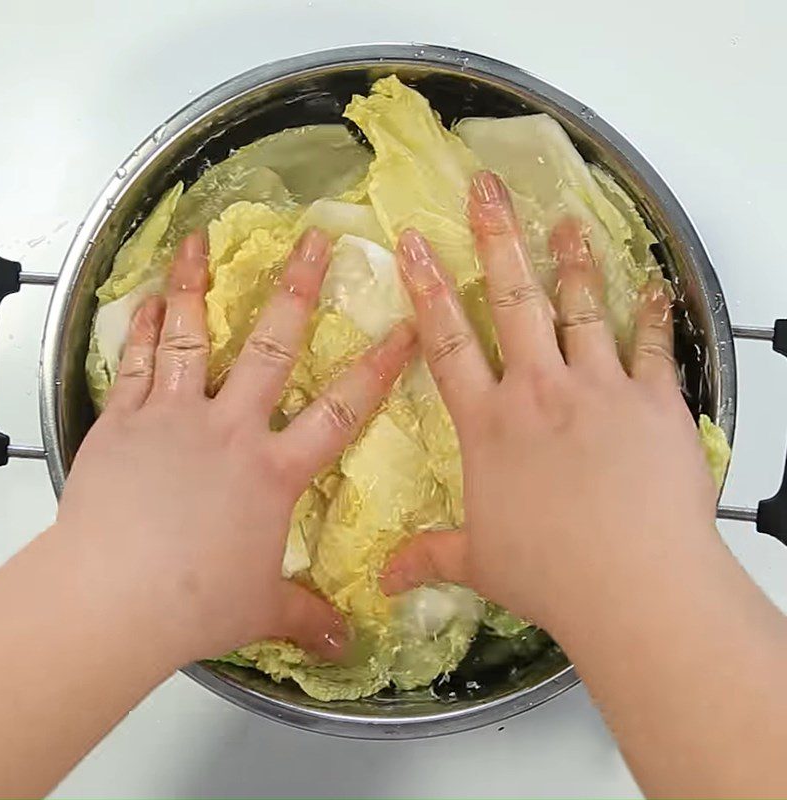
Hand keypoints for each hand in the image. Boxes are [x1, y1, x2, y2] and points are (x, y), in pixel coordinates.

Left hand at [56, 228, 414, 665]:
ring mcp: (174, 417)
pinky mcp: (124, 421)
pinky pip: (137, 363)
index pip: (342, 410)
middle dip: (297, 289)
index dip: (378, 368)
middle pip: (273, 347)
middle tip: (312, 241)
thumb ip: (306, 615)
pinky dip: (145, 327)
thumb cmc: (193, 604)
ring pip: (194, 337)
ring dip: (200, 285)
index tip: (404, 329)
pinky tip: (149, 298)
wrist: (113, 598)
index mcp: (273, 470)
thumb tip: (346, 641)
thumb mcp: (261, 609)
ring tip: (201, 240)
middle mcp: (230, 429)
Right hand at [383, 171, 717, 633]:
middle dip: (497, 239)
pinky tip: (650, 284)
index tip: (416, 242)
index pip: (447, 341)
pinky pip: (652, 344)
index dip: (428, 288)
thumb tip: (382, 583)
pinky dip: (651, 312)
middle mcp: (539, 390)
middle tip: (487, 189)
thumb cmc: (550, 573)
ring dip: (571, 260)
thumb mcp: (480, 563)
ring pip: (580, 307)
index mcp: (490, 423)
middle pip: (512, 300)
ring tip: (566, 220)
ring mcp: (599, 388)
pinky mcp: (654, 400)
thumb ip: (429, 557)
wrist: (634, 584)